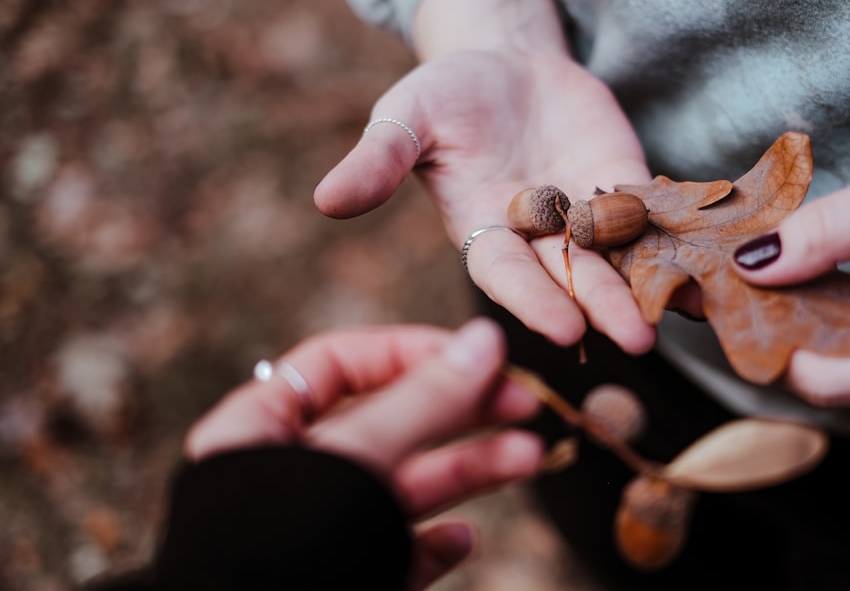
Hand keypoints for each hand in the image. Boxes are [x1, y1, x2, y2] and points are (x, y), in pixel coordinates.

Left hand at [185, 318, 542, 589]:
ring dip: (469, 470)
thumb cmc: (279, 552)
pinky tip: (461, 540)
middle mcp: (294, 476)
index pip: (340, 365)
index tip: (477, 355)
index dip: (411, 351)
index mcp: (262, 430)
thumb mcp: (356, 458)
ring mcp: (322, 531)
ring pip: (405, 486)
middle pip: (390, 421)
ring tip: (528, 457)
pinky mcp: (349, 576)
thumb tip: (485, 340)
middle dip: (462, 411)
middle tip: (525, 403)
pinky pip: (398, 551)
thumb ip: (423, 402)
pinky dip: (436, 545)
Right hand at [313, 0, 655, 355]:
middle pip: (571, 278)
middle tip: (639, 338)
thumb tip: (325, 201)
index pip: (506, 275)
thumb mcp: (406, 118)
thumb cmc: (445, 94)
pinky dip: (681, 235)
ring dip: (650, 282)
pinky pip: (654, 215)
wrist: (504, 64)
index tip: (562, 328)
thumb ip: (378, 161)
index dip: (533, 300)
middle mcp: (535, 238)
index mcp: (480, 232)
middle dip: (603, 305)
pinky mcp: (623, 185)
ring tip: (687, 309)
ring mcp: (584, 215)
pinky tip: (714, 256)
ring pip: (619, 256)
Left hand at [734, 145, 849, 406]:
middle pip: (845, 382)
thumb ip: (834, 230)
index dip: (773, 348)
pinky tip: (840, 295)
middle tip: (750, 285)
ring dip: (824, 336)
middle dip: (792, 337)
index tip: (736, 305)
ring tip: (793, 283)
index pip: (831, 385)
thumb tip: (753, 264)